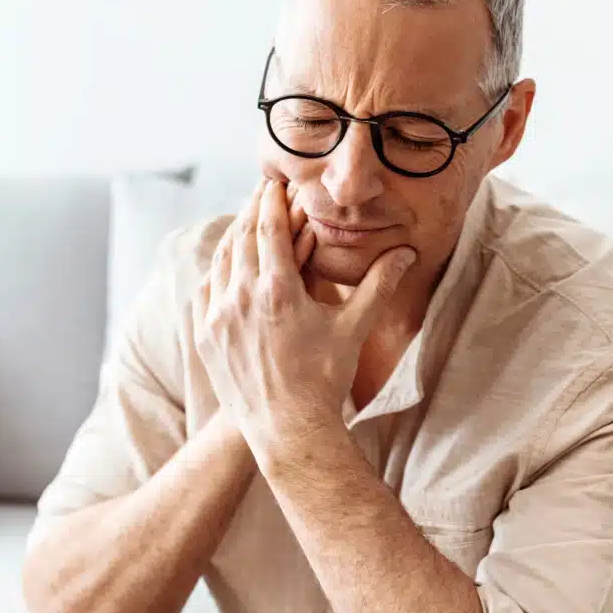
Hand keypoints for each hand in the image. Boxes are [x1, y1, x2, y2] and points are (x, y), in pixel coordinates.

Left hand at [191, 177, 416, 464]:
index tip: (274, 181)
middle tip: (261, 191)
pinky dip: (218, 270)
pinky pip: (206, 289)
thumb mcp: (353, 329)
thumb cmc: (325, 380)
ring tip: (247, 221)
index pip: (268, 228)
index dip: (271, 201)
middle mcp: (240, 299)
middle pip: (241, 237)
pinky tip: (227, 263)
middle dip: (252, 211)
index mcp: (277, 292)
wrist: (287, 431)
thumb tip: (407, 252)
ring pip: (221, 261)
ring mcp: (217, 318)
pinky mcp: (205, 335)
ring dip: (234, 237)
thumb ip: (377, 285)